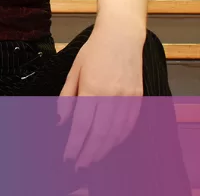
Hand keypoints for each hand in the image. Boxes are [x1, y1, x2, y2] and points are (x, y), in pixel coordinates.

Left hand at [57, 22, 144, 169]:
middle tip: (79, 165)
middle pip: (99, 133)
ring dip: (104, 149)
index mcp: (92, 86)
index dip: (75, 144)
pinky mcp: (138, 96)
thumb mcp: (74, 70)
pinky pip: (129, 124)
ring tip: (92, 159)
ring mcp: (127, 96)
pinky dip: (119, 138)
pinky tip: (110, 144)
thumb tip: (61, 121)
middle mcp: (111, 94)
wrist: (122, 34)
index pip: (82, 124)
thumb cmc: (94, 50)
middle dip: (88, 153)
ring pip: (116, 132)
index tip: (68, 157)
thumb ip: (67, 96)